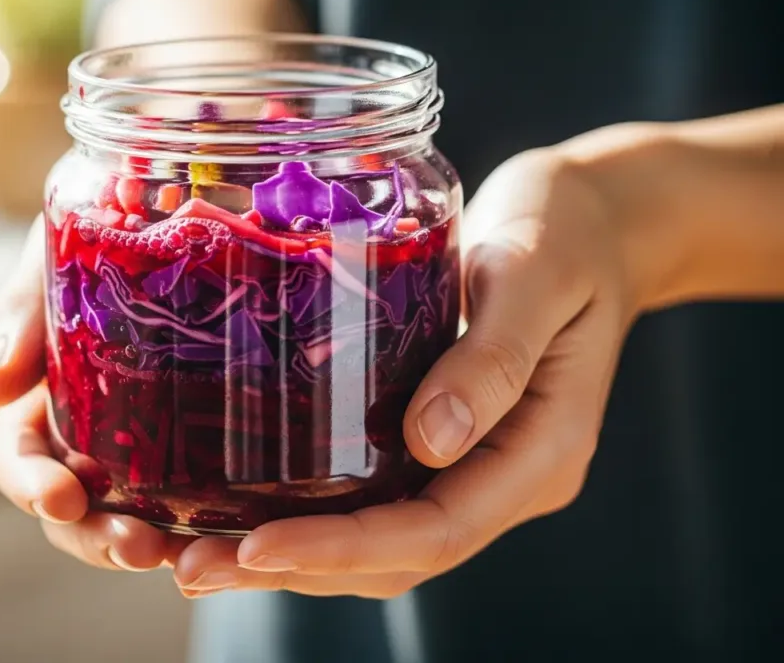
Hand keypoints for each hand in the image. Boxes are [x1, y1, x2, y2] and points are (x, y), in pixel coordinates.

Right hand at [0, 216, 190, 571]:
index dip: (33, 487)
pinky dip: (208, 519)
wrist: (177, 211)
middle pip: (77, 508)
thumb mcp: (51, 256)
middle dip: (98, 537)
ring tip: (188, 554)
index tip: (62, 499)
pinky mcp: (201, 438)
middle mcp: (87, 432)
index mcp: (39, 398)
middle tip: (140, 548)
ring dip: (155, 542)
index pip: (20, 460)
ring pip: (136, 513)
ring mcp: (143, 440)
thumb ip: (18, 314)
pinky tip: (238, 529)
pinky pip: (199, 491)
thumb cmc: (99, 228)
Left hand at [172, 146, 640, 597]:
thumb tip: (428, 442)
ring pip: (381, 538)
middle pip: (398, 555)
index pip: (437, 530)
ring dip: (295, 555)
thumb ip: (492, 357)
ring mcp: (476, 462)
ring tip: (200, 555)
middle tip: (194, 568)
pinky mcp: (445, 438)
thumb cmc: (568, 232)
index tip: (255, 548)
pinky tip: (251, 504)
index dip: (343, 548)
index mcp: (542, 452)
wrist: (594, 220)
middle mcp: (507, 477)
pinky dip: (315, 511)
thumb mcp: (535, 276)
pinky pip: (377, 494)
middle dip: (298, 568)